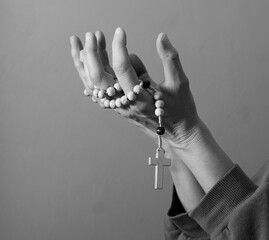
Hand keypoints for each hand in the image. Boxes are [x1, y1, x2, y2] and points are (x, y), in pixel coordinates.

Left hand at [70, 28, 199, 148]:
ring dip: (84, 63)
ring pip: (94, 84)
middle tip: (91, 34)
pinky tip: (84, 60)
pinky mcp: (117, 105)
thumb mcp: (179, 83)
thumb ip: (170, 59)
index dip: (119, 48)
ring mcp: (118, 106)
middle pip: (99, 79)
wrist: (177, 132)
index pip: (123, 69)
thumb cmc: (180, 109)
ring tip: (77, 42)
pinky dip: (89, 74)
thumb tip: (161, 36)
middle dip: (92, 54)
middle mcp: (125, 104)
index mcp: (141, 98)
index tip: (121, 31)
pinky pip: (99, 89)